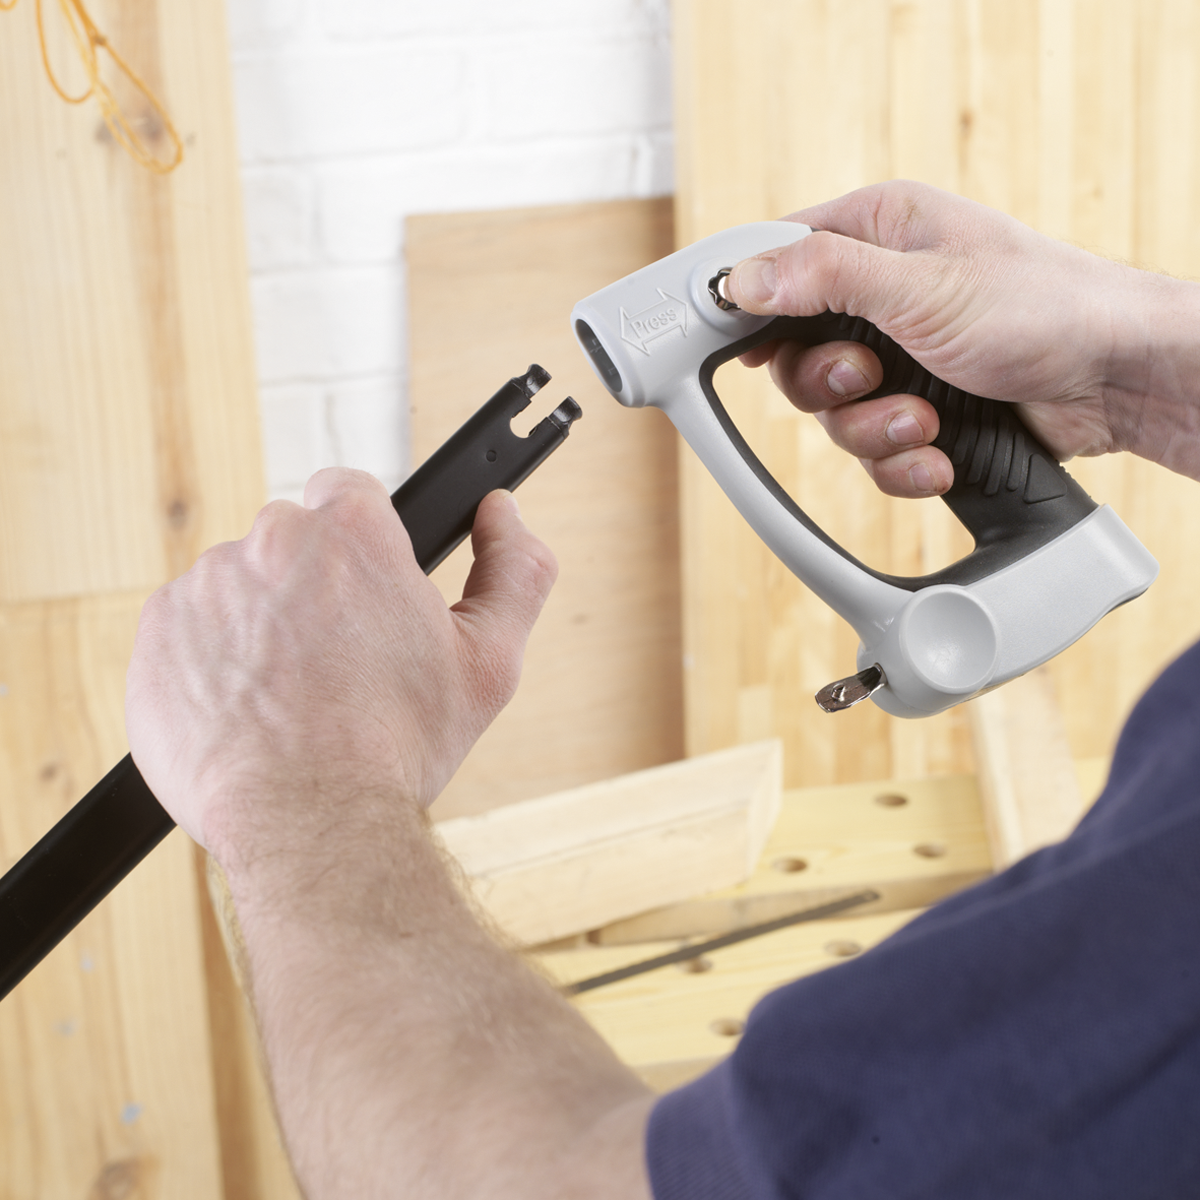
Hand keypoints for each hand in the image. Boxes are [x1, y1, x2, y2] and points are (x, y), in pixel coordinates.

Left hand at [125, 471, 556, 872]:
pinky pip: (186, 629)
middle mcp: (270, 542)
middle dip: (310, 586)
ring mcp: (205, 586)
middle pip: (289, 541)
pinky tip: (245, 709)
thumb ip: (514, 568)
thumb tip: (502, 509)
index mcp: (351, 532)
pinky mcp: (157, 634)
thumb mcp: (490, 660)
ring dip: (259, 623)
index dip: (359, 542)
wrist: (309, 822)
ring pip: (237, 586)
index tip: (363, 590)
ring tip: (288, 695)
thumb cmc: (400, 746)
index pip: (346, 492)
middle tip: (336, 659)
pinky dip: (211, 660)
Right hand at [727, 181, 1199, 494]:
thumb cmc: (1043, 306)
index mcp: (875, 236)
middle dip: (831, 386)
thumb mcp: (921, 285)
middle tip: (870, 376)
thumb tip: (742, 279)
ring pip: (833, 413)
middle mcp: (879, 294)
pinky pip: (873, 451)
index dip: (748, 306)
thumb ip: (824, 278)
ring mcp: (899, 356)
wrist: (1116, 378)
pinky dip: (902, 462)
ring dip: (875, 429)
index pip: (777, 262)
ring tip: (927, 420)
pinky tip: (940, 452)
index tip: (731, 345)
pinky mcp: (920, 408)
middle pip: (794, 356)